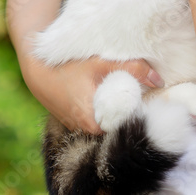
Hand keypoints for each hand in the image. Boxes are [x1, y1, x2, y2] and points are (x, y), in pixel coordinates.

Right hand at [24, 54, 164, 133]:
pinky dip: (105, 110)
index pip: (124, 129)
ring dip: (117, 112)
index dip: (138, 118)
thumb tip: (159, 80)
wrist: (37, 69)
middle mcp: (84, 131)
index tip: (150, 105)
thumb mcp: (101, 64)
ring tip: (129, 95)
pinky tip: (112, 96)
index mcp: (92, 122)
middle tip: (144, 97)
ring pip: (106, 124)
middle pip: (116, 127)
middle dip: (130, 114)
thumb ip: (132, 69)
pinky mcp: (75, 122)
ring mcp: (78, 128)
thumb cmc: (68, 66)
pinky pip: (96, 120)